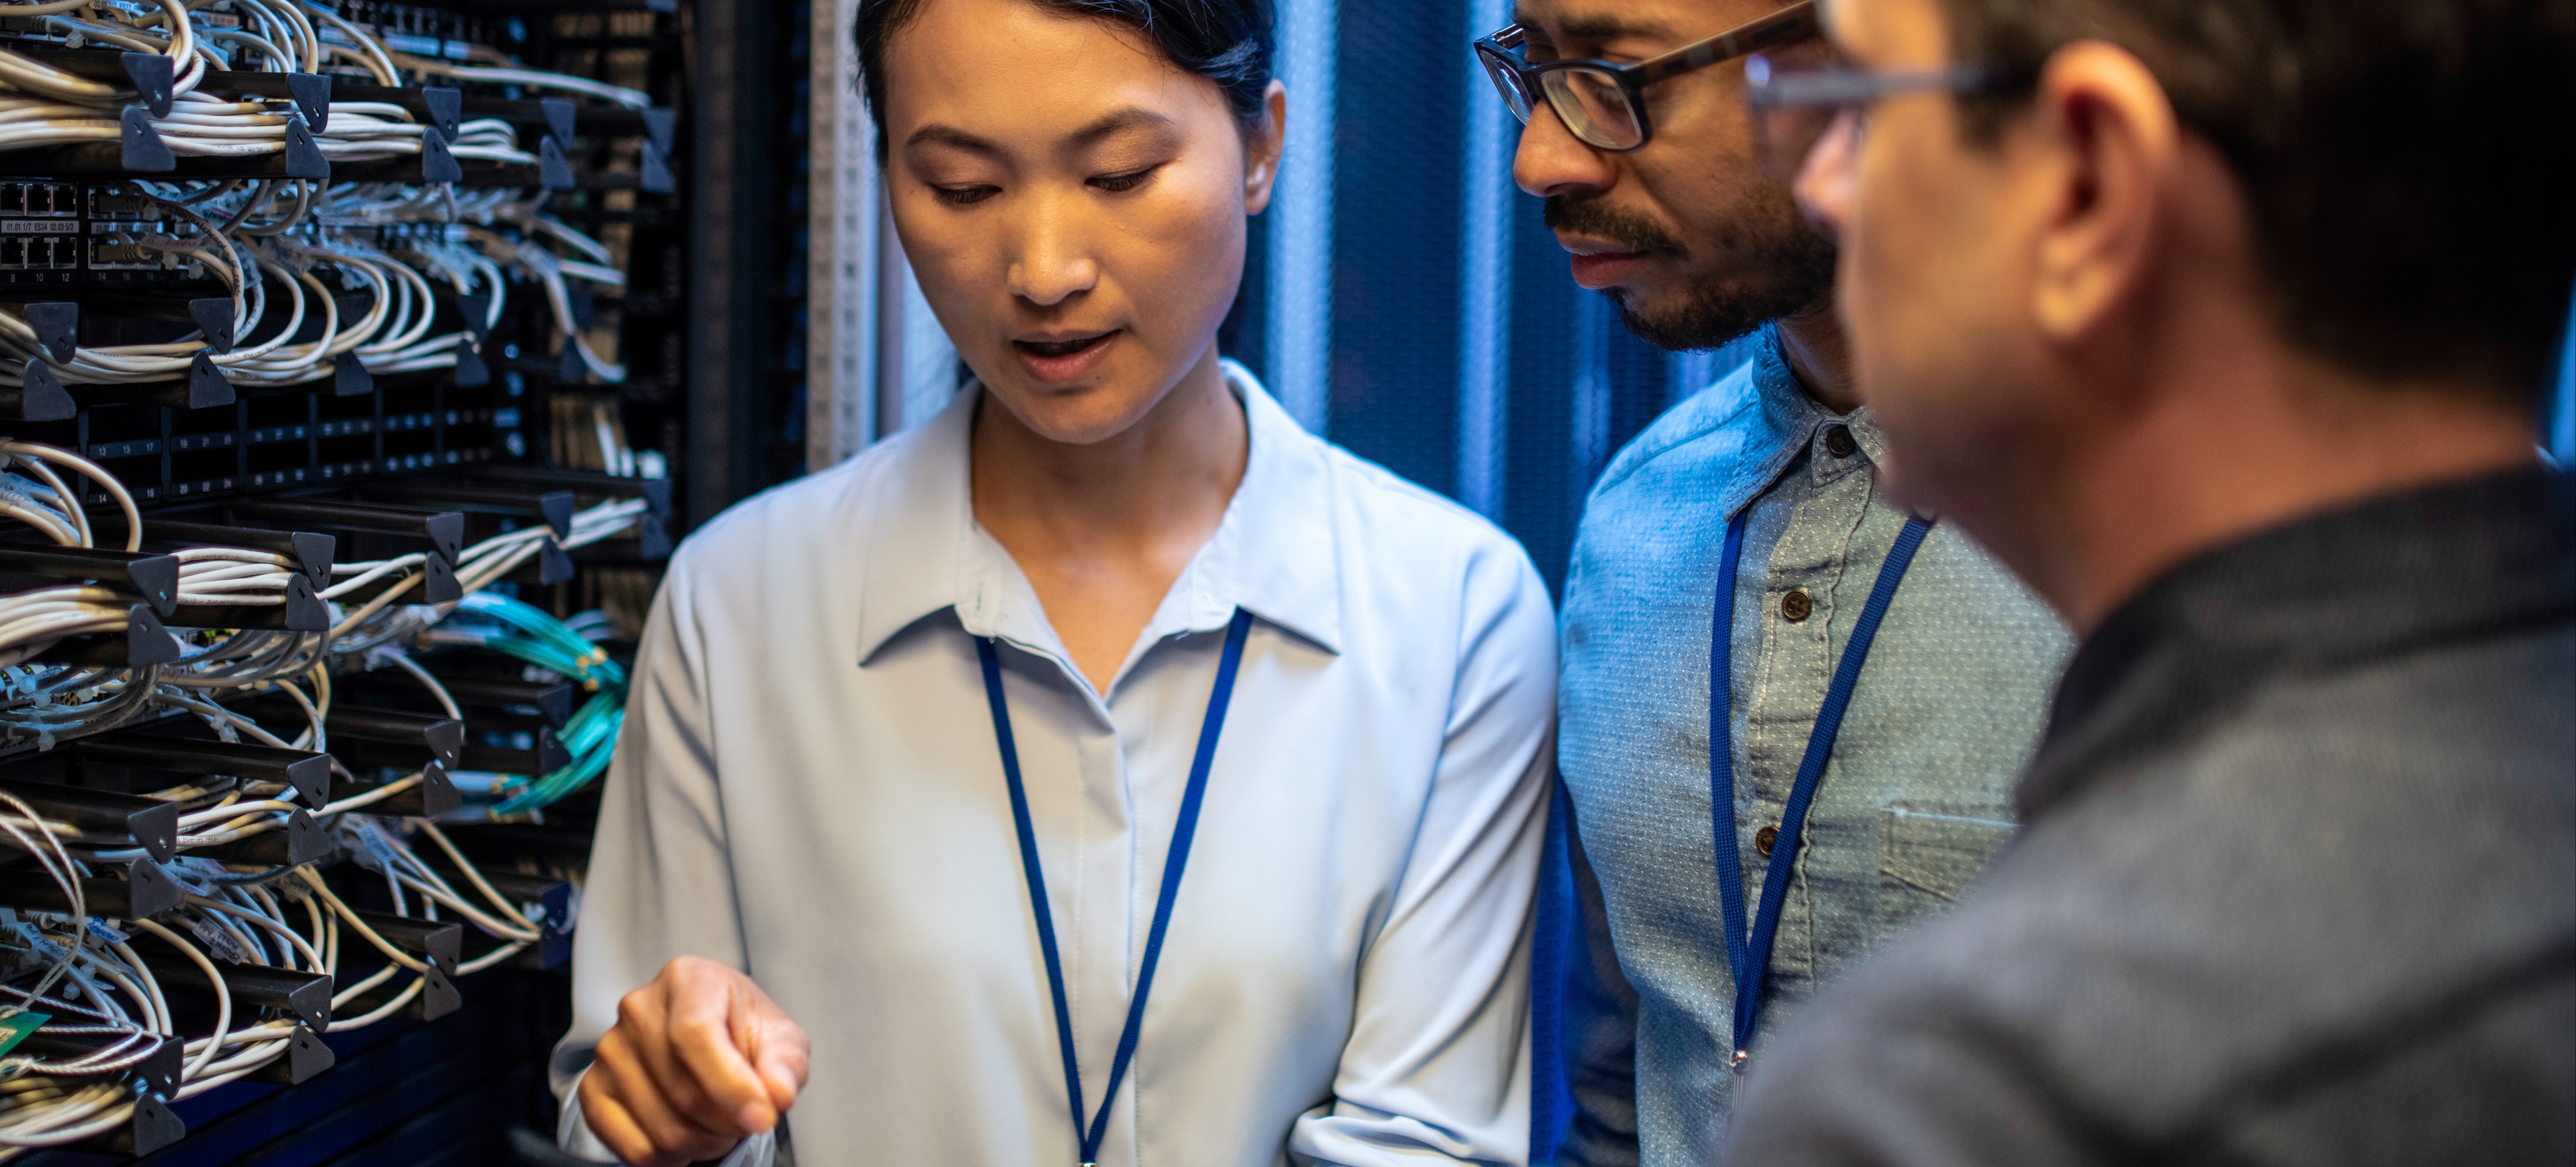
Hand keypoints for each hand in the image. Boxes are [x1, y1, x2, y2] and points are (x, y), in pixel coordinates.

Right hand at [579, 956, 810, 1166]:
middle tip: (746, 1119)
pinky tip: (688, 1135)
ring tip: (718, 1125)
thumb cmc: (741, 1031)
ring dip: (703, 1143)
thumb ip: (784, 1063)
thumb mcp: (779, 1037)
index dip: (730, 1084)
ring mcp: (610, 1051)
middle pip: (682, 1090)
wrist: (709, 1035)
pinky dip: (670, 1158)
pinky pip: (633, 1149)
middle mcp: (639, 1010)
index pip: (695, 1034)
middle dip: (727, 1122)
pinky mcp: (594, 1090)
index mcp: (687, 980)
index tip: (762, 1117)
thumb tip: (778, 1093)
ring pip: (661, 1129)